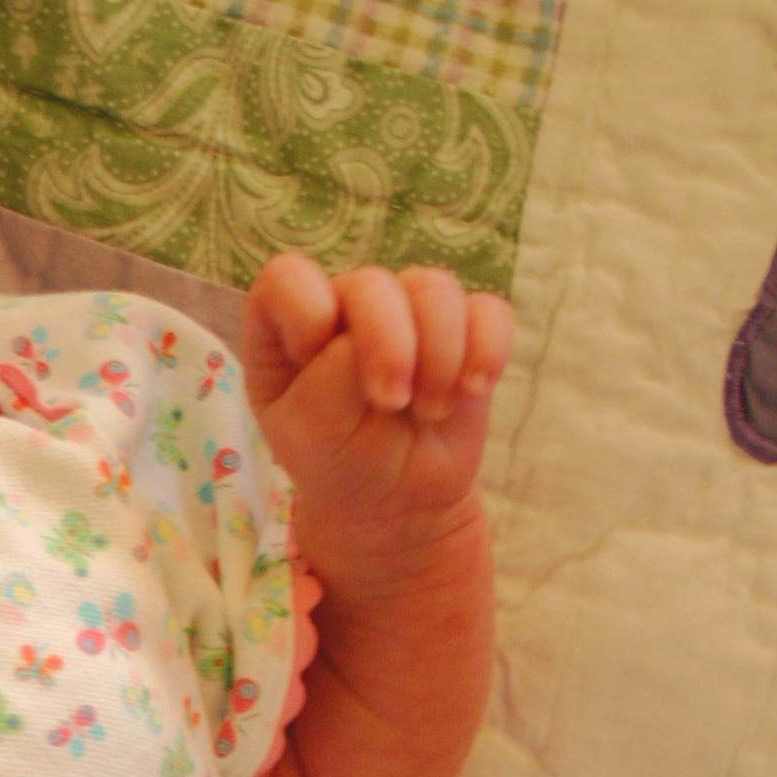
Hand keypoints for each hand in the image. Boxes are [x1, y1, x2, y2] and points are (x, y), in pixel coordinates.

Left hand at [241, 257, 511, 571]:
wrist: (395, 500)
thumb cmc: (339, 462)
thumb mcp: (311, 434)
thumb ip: (330, 378)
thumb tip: (384, 336)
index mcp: (287, 327)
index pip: (288, 277)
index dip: (306, 307)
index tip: (314, 356)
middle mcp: (346, 307)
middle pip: (371, 284)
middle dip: (388, 344)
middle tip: (392, 401)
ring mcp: (408, 312)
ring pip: (435, 290)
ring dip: (439, 356)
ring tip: (430, 410)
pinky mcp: (463, 328)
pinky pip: (488, 311)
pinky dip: (487, 349)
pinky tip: (473, 390)